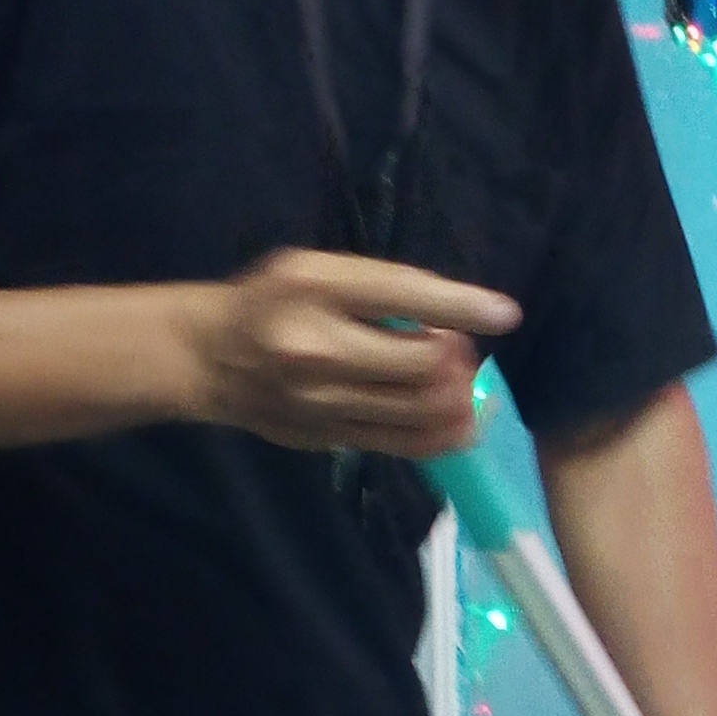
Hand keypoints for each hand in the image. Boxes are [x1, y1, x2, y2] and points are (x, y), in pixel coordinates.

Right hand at [186, 251, 518, 455]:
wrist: (209, 358)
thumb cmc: (270, 301)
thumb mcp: (316, 271)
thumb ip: (378, 288)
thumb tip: (450, 321)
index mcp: (315, 289)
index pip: (402, 295)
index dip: (462, 306)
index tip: (506, 315)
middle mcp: (319, 348)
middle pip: (421, 364)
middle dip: (458, 359)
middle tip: (463, 352)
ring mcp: (323, 402)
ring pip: (418, 411)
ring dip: (458, 400)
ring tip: (464, 387)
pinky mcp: (328, 438)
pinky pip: (402, 444)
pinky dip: (442, 435)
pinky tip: (459, 424)